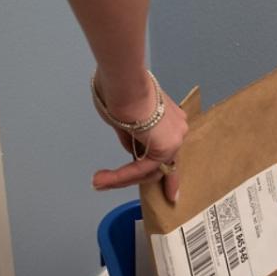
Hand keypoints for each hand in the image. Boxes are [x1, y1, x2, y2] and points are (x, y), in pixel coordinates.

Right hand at [91, 71, 187, 203]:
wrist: (125, 81)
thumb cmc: (121, 89)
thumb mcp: (126, 116)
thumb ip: (133, 134)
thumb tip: (132, 148)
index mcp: (171, 118)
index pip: (169, 150)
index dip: (169, 174)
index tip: (172, 193)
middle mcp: (178, 130)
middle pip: (160, 163)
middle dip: (135, 178)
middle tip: (109, 183)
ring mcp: (175, 140)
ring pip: (149, 169)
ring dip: (121, 178)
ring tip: (98, 181)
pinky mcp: (164, 149)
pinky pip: (140, 168)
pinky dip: (120, 176)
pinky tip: (102, 180)